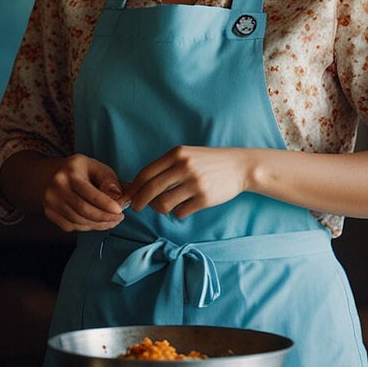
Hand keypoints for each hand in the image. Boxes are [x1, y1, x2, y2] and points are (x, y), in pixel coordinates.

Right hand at [43, 153, 125, 231]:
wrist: (52, 174)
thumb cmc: (80, 171)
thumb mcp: (96, 167)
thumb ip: (109, 180)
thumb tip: (119, 197)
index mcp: (70, 172)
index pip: (89, 193)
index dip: (106, 204)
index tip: (119, 210)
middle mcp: (56, 186)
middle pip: (84, 210)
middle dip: (105, 217)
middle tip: (119, 218)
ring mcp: (50, 201)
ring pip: (78, 221)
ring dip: (98, 224)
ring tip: (111, 221)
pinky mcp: (49, 213)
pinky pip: (71, 226)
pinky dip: (87, 227)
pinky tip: (97, 223)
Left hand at [124, 146, 249, 218]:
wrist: (239, 166)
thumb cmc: (208, 162)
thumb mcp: (186, 155)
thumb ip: (166, 167)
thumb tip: (140, 186)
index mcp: (177, 154)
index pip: (146, 173)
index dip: (133, 187)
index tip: (128, 196)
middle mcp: (184, 167)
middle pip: (150, 189)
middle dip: (139, 201)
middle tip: (136, 208)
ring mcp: (195, 183)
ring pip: (163, 204)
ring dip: (158, 209)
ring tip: (163, 206)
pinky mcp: (205, 199)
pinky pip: (180, 212)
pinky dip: (177, 212)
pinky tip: (183, 206)